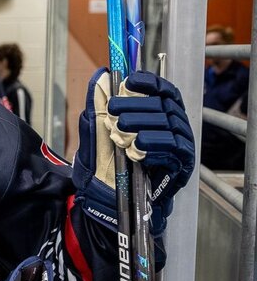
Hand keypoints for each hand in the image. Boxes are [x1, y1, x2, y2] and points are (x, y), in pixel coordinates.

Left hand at [72, 69, 194, 233]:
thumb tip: (100, 80)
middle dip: (138, 106)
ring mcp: (181, 146)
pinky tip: (135, 148)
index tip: (129, 81)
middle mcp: (175, 127)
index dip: (149, 83)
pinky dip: (152, 145)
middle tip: (113, 112)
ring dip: (142, 125)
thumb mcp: (97, 134)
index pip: (164, 91)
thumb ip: (99, 109)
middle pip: (165, 106)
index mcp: (160, 115)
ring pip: (170, 125)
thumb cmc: (107, 165)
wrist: (109, 200)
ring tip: (119, 131)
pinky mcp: (182, 165)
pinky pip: (173, 149)